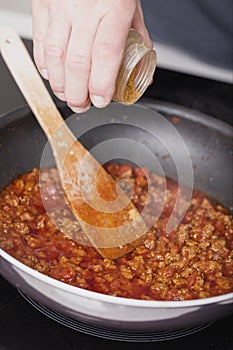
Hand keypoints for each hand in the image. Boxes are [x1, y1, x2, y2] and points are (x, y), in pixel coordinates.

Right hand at [31, 0, 151, 112]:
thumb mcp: (133, 6)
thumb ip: (137, 38)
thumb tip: (141, 71)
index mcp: (113, 8)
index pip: (105, 55)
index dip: (101, 84)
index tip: (101, 100)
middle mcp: (85, 9)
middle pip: (77, 64)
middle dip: (78, 94)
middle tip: (82, 106)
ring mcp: (61, 7)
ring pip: (55, 57)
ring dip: (60, 85)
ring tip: (68, 96)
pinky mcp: (43, 6)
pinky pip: (41, 43)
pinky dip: (45, 66)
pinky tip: (53, 76)